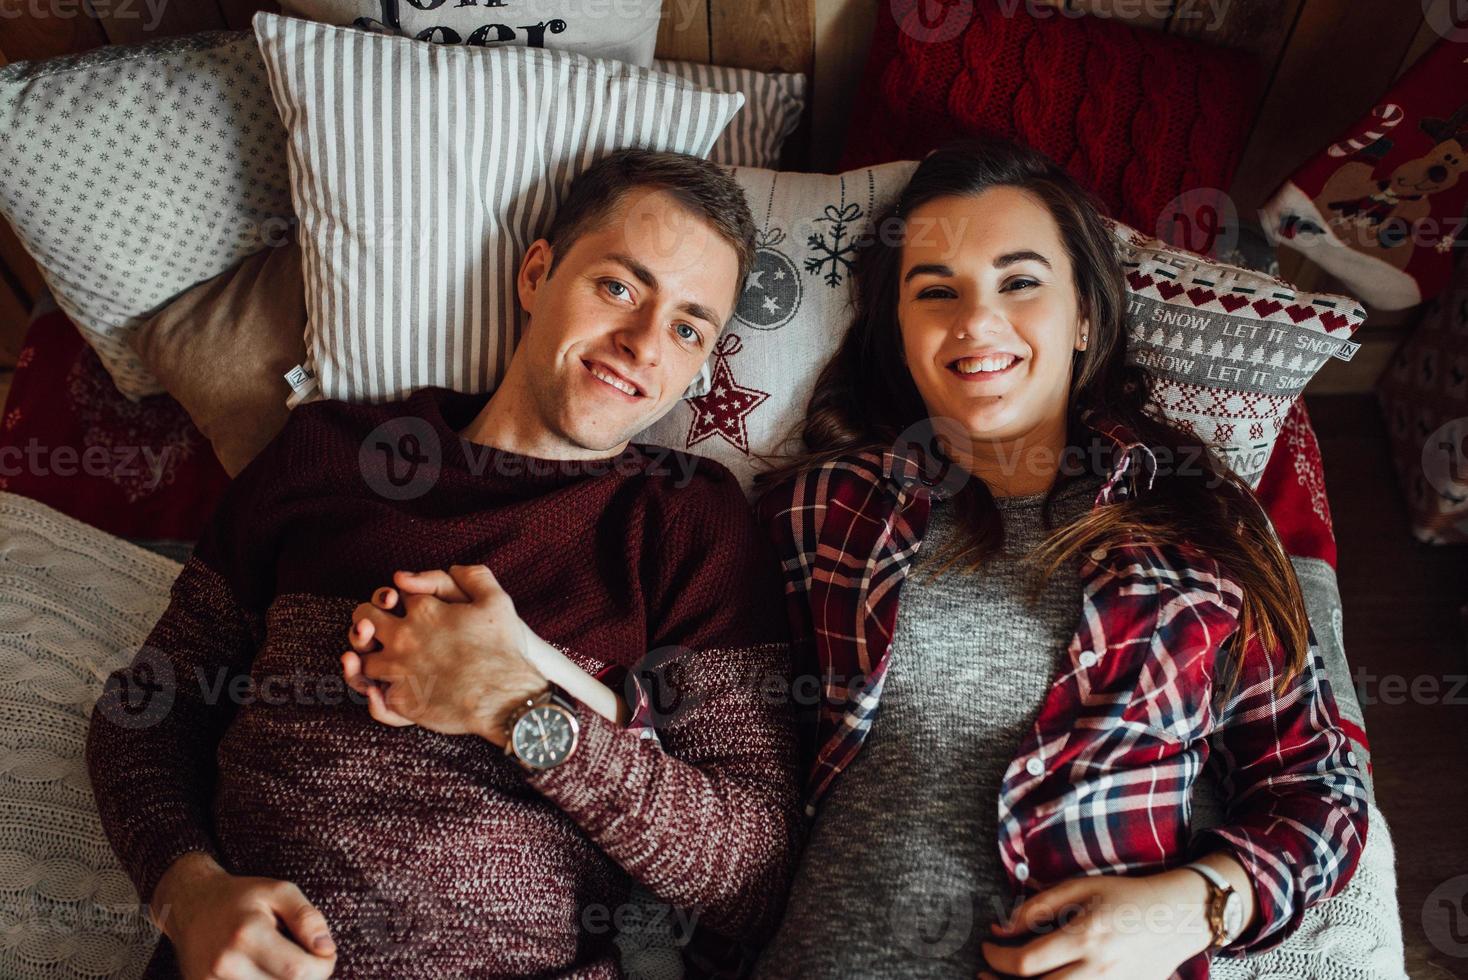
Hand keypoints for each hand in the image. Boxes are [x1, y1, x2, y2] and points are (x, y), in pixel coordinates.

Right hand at [153, 853, 335, 979]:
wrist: (190, 906)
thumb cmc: (240, 897)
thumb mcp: (279, 892)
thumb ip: (307, 918)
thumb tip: (327, 949)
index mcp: (248, 934)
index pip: (298, 970)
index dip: (323, 966)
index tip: (325, 954)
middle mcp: (226, 964)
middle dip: (306, 976)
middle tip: (306, 957)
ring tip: (279, 960)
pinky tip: (264, 970)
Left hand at [343, 564, 548, 744]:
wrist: (505, 696)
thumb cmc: (503, 648)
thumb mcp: (497, 601)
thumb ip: (474, 576)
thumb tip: (453, 567)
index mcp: (424, 610)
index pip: (393, 594)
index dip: (396, 598)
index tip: (401, 605)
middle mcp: (404, 637)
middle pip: (366, 619)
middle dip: (367, 620)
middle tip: (375, 628)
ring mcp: (398, 669)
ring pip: (364, 659)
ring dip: (369, 658)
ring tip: (383, 662)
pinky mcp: (400, 700)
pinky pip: (373, 693)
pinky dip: (377, 691)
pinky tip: (389, 690)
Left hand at [978, 869, 1213, 979]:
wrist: (1179, 917)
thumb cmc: (1126, 896)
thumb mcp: (1081, 887)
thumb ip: (1038, 906)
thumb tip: (1001, 927)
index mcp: (1086, 936)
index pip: (1027, 961)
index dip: (997, 959)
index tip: (987, 947)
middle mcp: (1100, 969)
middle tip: (983, 975)